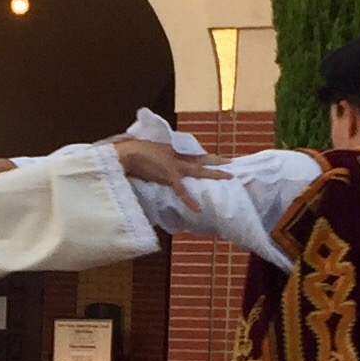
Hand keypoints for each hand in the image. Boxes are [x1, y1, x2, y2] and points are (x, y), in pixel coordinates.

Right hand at [109, 133, 226, 197]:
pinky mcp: (168, 177)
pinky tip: (198, 209)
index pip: (196, 156)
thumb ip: (163, 158)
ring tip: (227, 177)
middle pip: (201, 160)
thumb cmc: (136, 151)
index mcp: (174, 153)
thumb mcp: (153, 152)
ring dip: (212, 174)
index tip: (223, 161)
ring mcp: (174, 168)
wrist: (128, 154)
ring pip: (197, 171)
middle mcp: (177, 159)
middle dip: (217, 163)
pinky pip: (181, 190)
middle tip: (232, 166)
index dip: (209, 158)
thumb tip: (167, 169)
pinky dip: (189, 200)